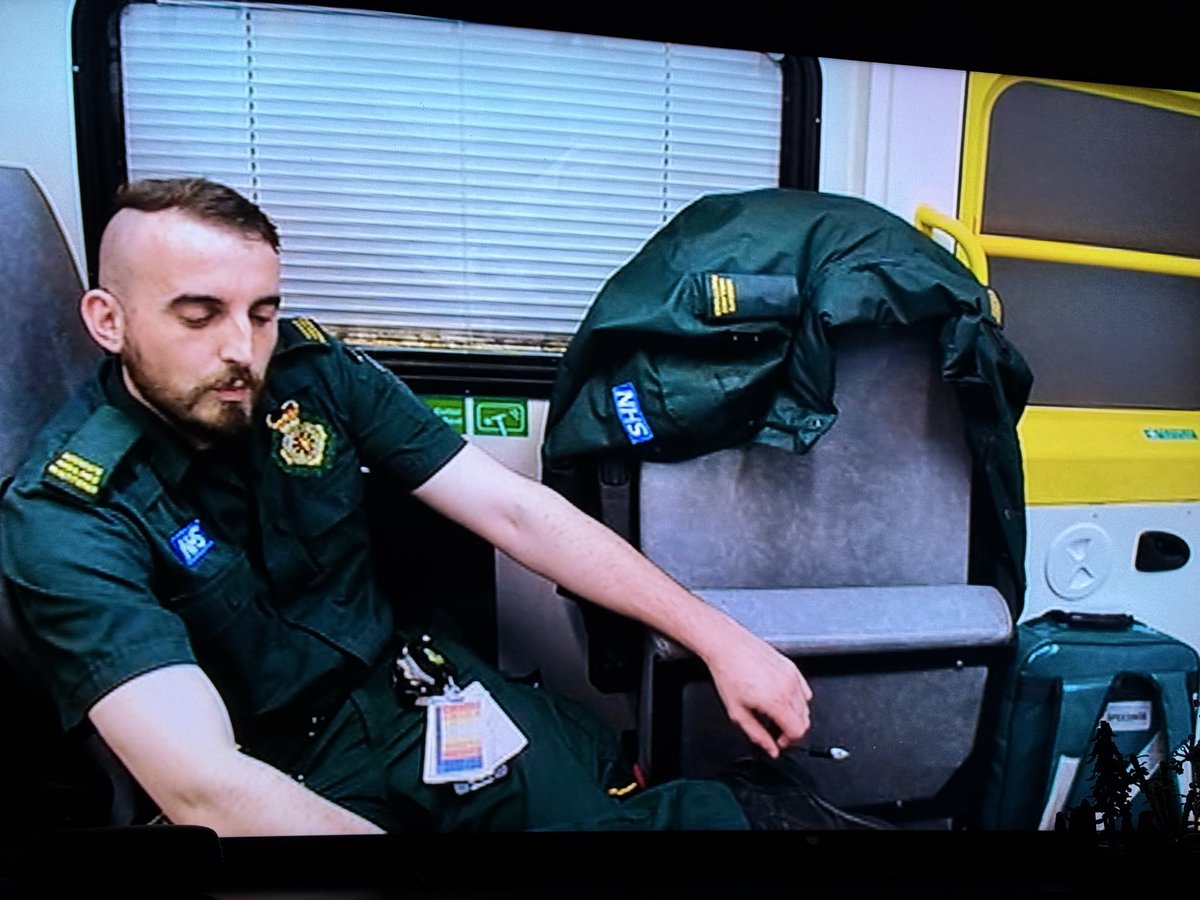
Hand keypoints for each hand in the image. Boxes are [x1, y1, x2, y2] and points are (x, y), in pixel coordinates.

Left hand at [702, 625, 812, 757]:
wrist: (727, 646)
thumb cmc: (728, 673)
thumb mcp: (736, 712)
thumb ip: (756, 735)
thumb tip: (770, 749)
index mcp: (776, 702)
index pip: (798, 731)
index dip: (788, 741)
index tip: (777, 741)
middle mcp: (788, 688)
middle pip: (805, 720)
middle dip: (791, 730)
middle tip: (774, 729)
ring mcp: (792, 675)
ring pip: (806, 705)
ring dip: (794, 714)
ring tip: (774, 712)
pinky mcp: (791, 666)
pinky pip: (804, 688)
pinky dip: (797, 698)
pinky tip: (780, 697)